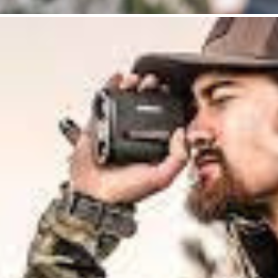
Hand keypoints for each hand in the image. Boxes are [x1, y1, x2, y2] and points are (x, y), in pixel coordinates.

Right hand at [66, 72, 188, 205]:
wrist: (94, 197)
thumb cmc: (125, 192)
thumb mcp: (161, 178)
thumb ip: (177, 158)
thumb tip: (183, 133)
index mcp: (153, 144)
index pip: (164, 117)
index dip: (167, 102)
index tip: (168, 90)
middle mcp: (135, 135)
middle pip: (144, 103)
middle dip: (150, 88)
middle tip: (151, 83)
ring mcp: (115, 129)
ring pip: (125, 100)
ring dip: (131, 85)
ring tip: (134, 80)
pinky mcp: (97, 127)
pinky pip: (103, 103)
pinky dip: (109, 88)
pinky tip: (116, 80)